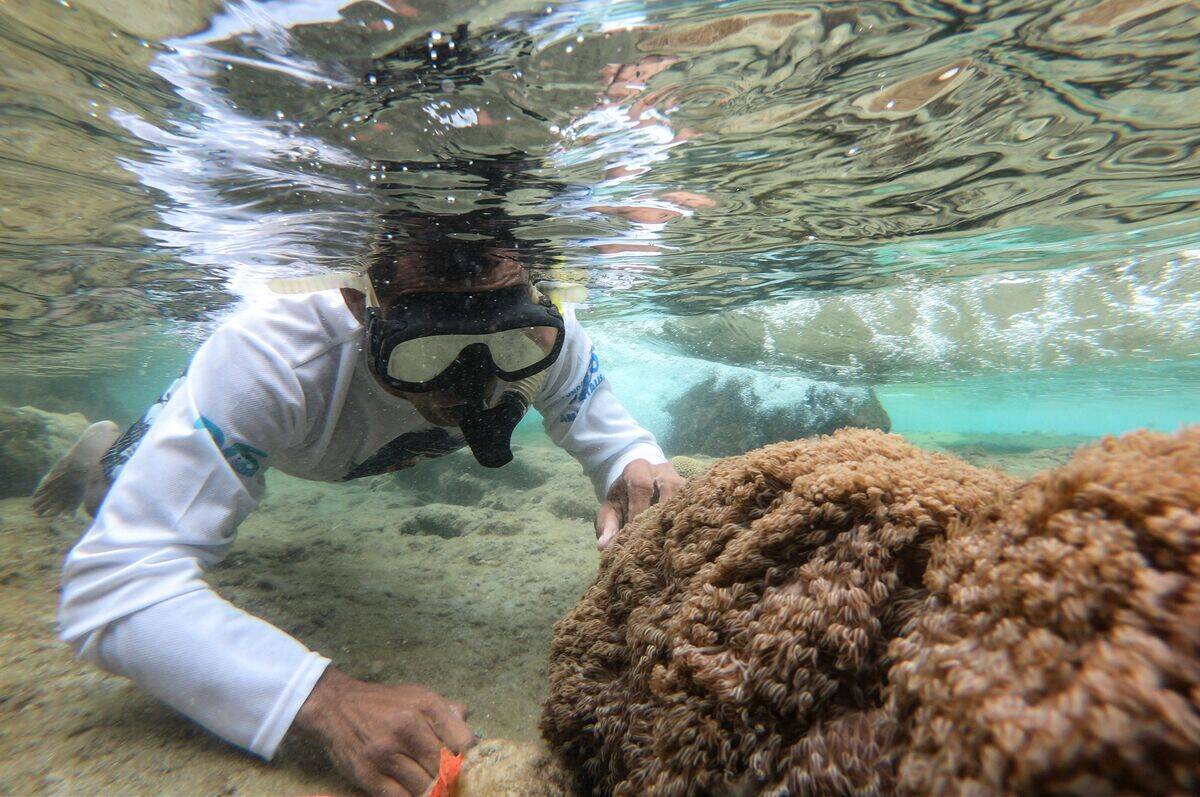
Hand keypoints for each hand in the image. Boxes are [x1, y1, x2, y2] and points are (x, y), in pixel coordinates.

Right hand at [293, 667, 474, 796]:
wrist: (335, 706)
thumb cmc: (382, 703)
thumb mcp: (417, 695)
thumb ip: (446, 710)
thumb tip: (470, 727)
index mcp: (425, 706)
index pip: (463, 742)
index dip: (469, 759)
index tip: (468, 766)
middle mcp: (407, 728)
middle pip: (445, 768)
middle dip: (452, 779)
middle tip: (452, 783)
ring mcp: (386, 753)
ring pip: (425, 787)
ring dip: (433, 792)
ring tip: (435, 788)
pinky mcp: (368, 775)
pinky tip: (413, 792)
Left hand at [595, 459, 684, 549]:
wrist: (638, 485)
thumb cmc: (623, 501)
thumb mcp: (610, 510)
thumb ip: (607, 526)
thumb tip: (604, 546)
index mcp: (637, 469)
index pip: (640, 486)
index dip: (639, 510)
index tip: (635, 533)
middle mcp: (662, 469)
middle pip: (669, 487)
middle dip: (663, 513)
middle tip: (657, 539)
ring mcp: (681, 478)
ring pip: (686, 494)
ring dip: (681, 516)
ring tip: (674, 539)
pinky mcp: (693, 490)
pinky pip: (696, 501)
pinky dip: (691, 518)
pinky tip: (686, 536)